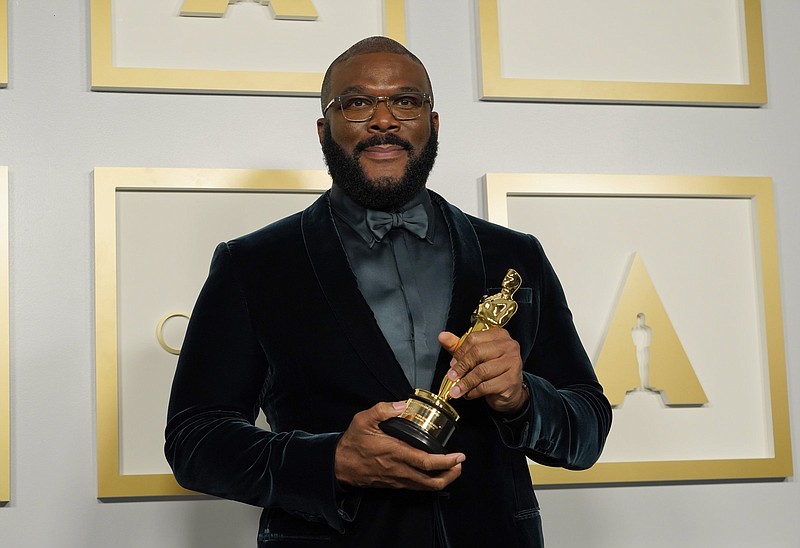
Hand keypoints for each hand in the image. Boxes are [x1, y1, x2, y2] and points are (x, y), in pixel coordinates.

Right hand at [334, 402, 464, 489]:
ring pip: (426, 487)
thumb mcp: (363, 420)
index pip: (426, 462)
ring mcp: (398, 479)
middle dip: (451, 474)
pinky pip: (417, 487)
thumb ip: (383, 409)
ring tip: (452, 468)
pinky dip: (430, 482)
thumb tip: (402, 404)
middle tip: (460, 463)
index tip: (459, 456)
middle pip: (432, 480)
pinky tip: (434, 473)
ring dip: (443, 479)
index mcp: (395, 452)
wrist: (339, 465)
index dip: (446, 461)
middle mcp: (399, 469)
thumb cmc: (353, 442)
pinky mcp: (395, 484)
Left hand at [438, 329, 528, 413]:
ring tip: (456, 389)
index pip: (474, 338)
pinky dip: (473, 392)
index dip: (460, 352)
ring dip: (465, 382)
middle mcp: (509, 346)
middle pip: (478, 352)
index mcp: (499, 335)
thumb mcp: (474, 356)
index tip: (452, 363)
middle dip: (461, 366)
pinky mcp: (511, 380)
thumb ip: (458, 346)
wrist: (510, 391)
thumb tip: (442, 336)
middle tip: (451, 376)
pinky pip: (486, 386)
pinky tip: (469, 394)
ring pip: (481, 371)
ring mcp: (513, 362)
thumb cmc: (492, 370)